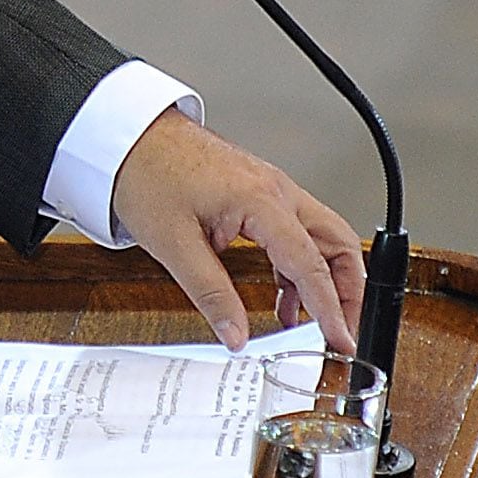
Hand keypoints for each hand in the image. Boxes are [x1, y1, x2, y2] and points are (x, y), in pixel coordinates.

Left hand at [107, 110, 369, 352]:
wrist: (129, 138)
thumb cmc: (147, 174)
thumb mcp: (174, 246)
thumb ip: (211, 295)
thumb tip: (235, 336)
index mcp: (261, 201)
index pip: (311, 264)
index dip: (331, 308)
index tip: (341, 339)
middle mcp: (277, 191)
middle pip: (337, 244)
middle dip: (349, 291)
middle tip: (343, 330)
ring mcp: (271, 190)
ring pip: (320, 238)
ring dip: (323, 280)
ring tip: (309, 323)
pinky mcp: (259, 195)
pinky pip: (295, 234)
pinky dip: (297, 268)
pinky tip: (283, 298)